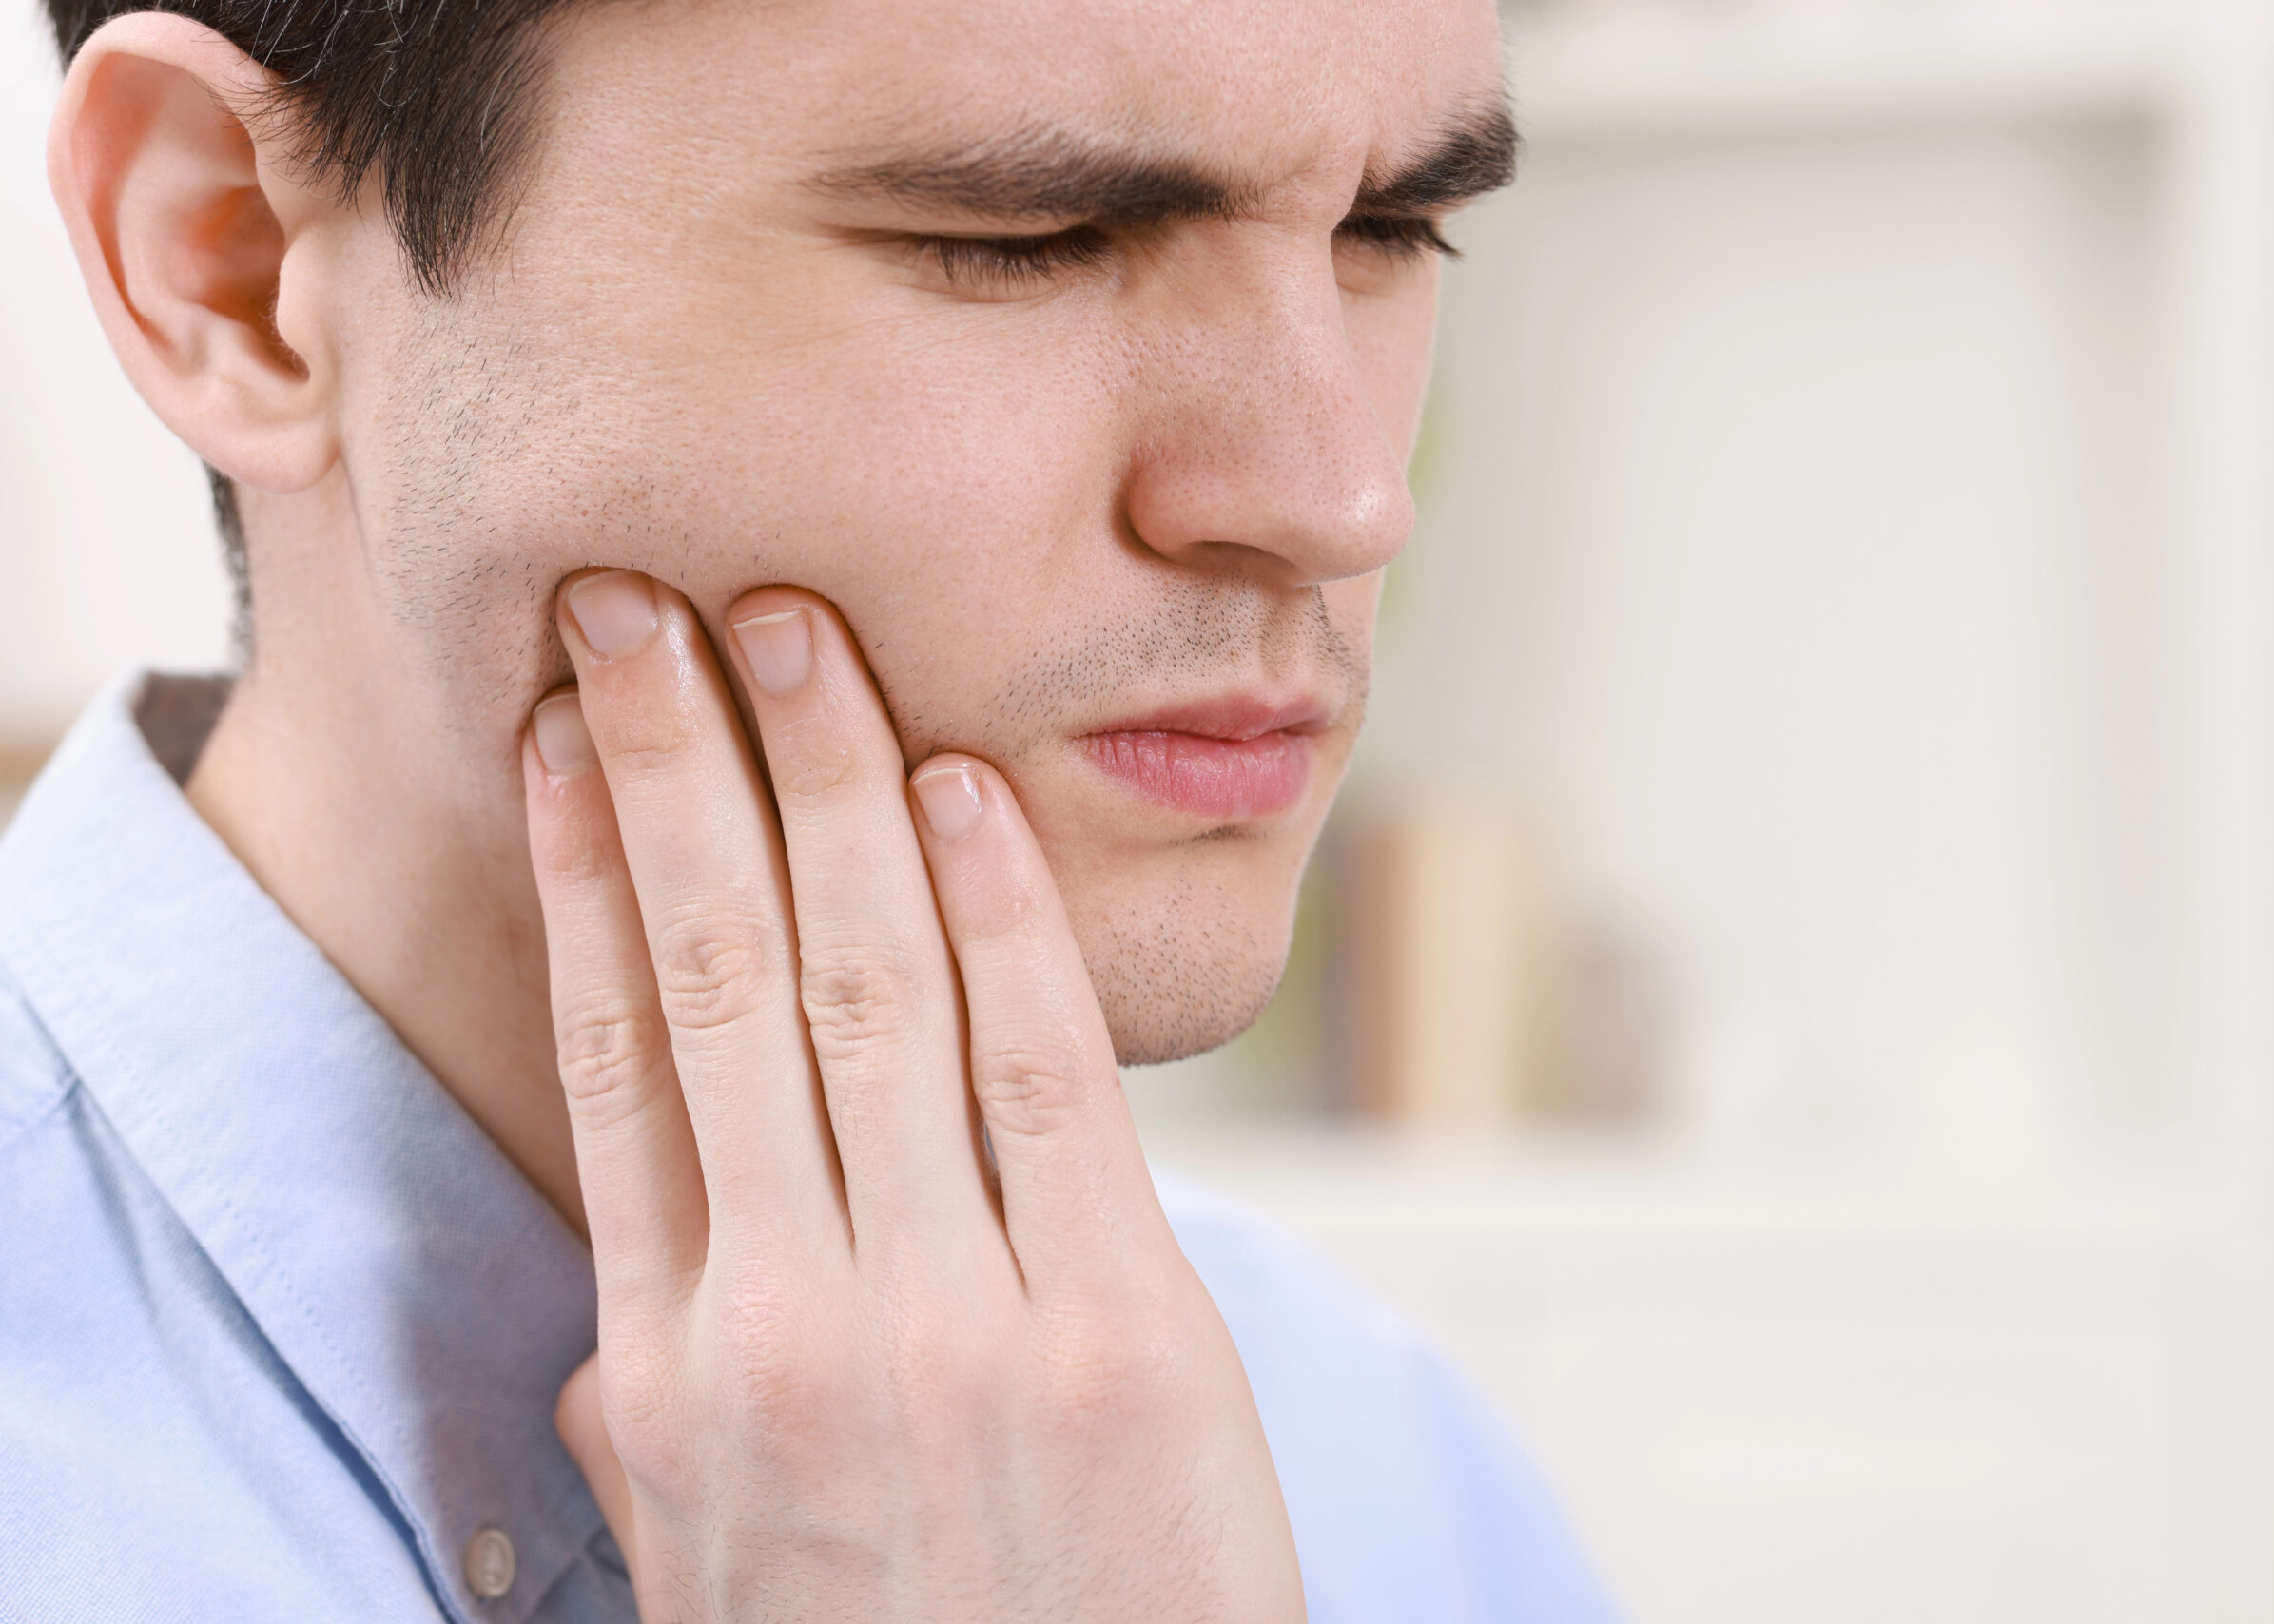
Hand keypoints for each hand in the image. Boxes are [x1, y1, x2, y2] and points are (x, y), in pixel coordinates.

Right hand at [520, 571, 1303, 1621]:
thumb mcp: (722, 1545)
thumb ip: (666, 1399)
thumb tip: (632, 1304)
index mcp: (670, 1369)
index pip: (611, 1059)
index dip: (586, 873)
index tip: (571, 732)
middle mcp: (785, 1325)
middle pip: (714, 985)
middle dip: (677, 774)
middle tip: (644, 600)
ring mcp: (947, 1326)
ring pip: (865, 997)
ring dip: (826, 791)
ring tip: (794, 632)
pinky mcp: (1112, 1330)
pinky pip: (1038, 1078)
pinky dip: (998, 918)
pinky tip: (959, 788)